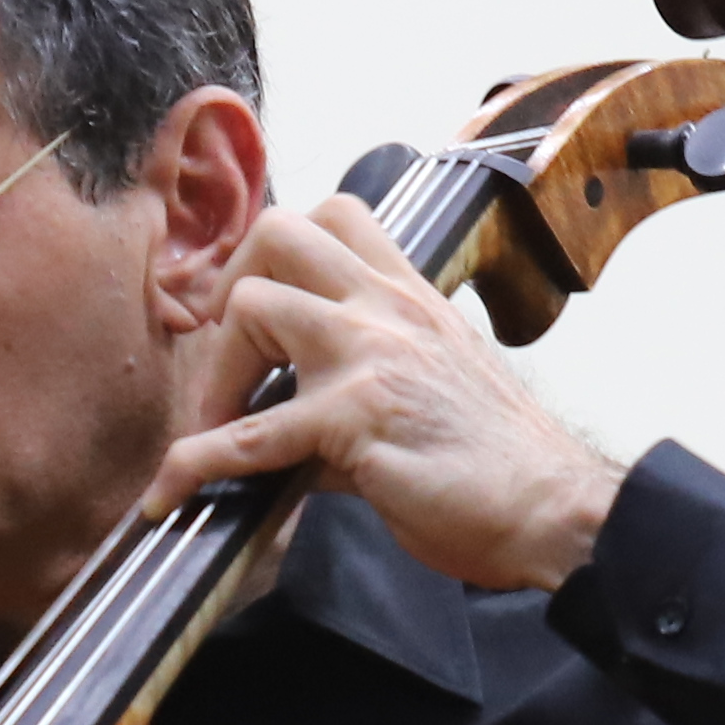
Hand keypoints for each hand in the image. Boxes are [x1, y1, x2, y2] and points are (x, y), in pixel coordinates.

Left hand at [143, 195, 620, 591]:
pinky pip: (248, 435)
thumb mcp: (438, 385)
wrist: (551, 509)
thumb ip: (368, 378)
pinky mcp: (352, 420)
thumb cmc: (501, 462)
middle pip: (278, 233)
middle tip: (230, 360)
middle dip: (230, 290)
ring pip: (251, 312)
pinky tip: (172, 492)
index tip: (258, 312)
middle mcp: (387, 308)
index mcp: (410, 296)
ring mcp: (369, 356)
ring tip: (213, 430)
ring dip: (213, 377)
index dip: (278, 253)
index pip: (336, 215)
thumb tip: (297, 421)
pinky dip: (193, 465)